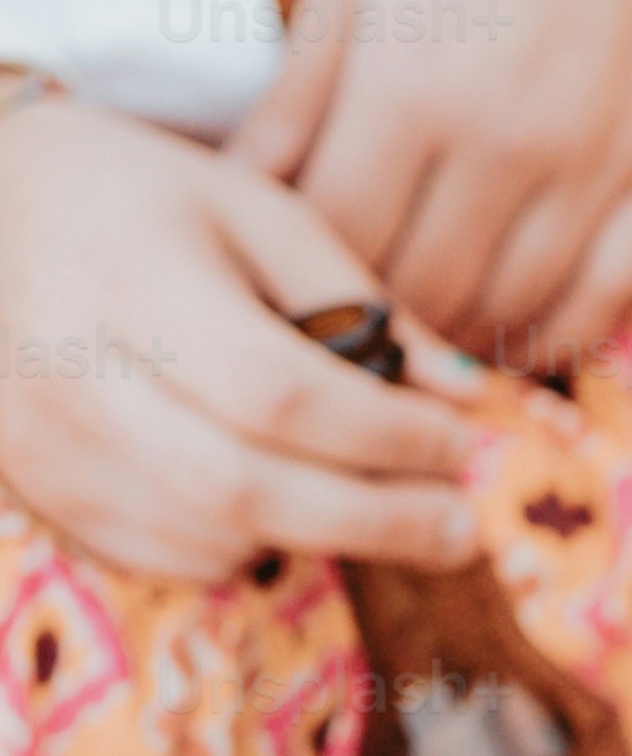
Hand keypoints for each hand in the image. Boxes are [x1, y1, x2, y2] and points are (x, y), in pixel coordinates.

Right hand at [0, 88, 489, 577]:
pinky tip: (288, 516)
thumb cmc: (138, 199)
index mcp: (129, 281)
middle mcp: (67, 370)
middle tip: (461, 530)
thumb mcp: (254, 210)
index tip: (460, 444)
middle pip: (241, 486)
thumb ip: (358, 299)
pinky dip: (241, 552)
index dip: (385, 435)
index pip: (277, 392)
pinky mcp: (31, 485)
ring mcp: (39, 440)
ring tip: (390, 518)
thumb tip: (465, 393)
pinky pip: (157, 556)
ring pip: (203, 536)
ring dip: (316, 542)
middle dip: (372, 520)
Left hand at [232, 0, 631, 381]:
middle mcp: (509, 140)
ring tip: (419, 319)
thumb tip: (233, 192)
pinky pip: (608, 298)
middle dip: (373, 311)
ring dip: (457, 327)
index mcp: (414, 85)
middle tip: (345, 312)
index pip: (337, 234)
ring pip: (512, 306)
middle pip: (422, 285)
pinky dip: (554, 335)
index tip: (284, 277)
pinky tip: (513, 329)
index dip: (301, 271)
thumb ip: (297, 98)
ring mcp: (597, 164)